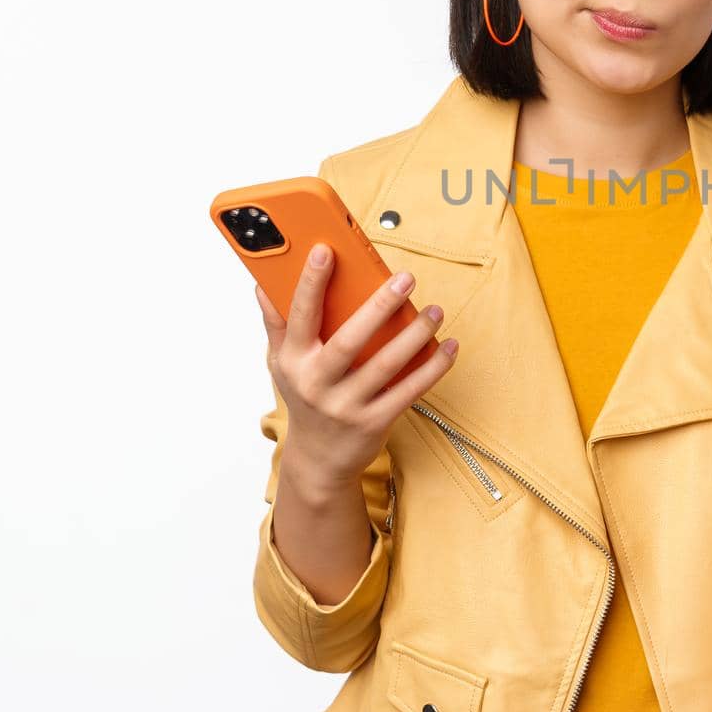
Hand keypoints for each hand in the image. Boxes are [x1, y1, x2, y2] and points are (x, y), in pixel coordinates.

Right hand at [256, 243, 457, 490]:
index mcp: (293, 361)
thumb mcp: (281, 363)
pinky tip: (448, 346)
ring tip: (435, 311)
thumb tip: (263, 283)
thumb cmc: (304, 399)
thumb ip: (276, 323)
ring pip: (385, 365)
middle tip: (405, 278)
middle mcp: (317, 383)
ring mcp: (346, 405)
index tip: (325, 250)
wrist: (317, 461)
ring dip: (414, 335)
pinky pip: (409, 391)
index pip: (299, 315)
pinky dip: (432, 368)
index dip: (310, 282)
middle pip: (349, 340)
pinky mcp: (374, 422)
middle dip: (378, 307)